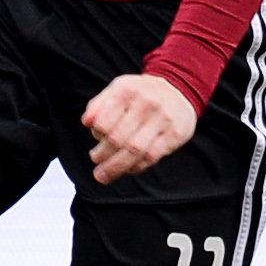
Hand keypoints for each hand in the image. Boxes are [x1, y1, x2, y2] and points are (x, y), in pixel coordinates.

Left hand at [82, 74, 196, 183]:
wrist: (178, 90)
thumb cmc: (140, 94)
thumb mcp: (118, 89)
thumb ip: (98, 105)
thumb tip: (87, 122)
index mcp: (127, 91)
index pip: (104, 122)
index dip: (97, 136)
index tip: (96, 142)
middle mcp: (147, 102)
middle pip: (118, 139)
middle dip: (104, 157)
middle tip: (97, 166)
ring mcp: (163, 118)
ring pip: (136, 151)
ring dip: (117, 167)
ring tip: (104, 175)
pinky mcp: (176, 133)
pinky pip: (152, 156)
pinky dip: (137, 167)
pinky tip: (129, 169)